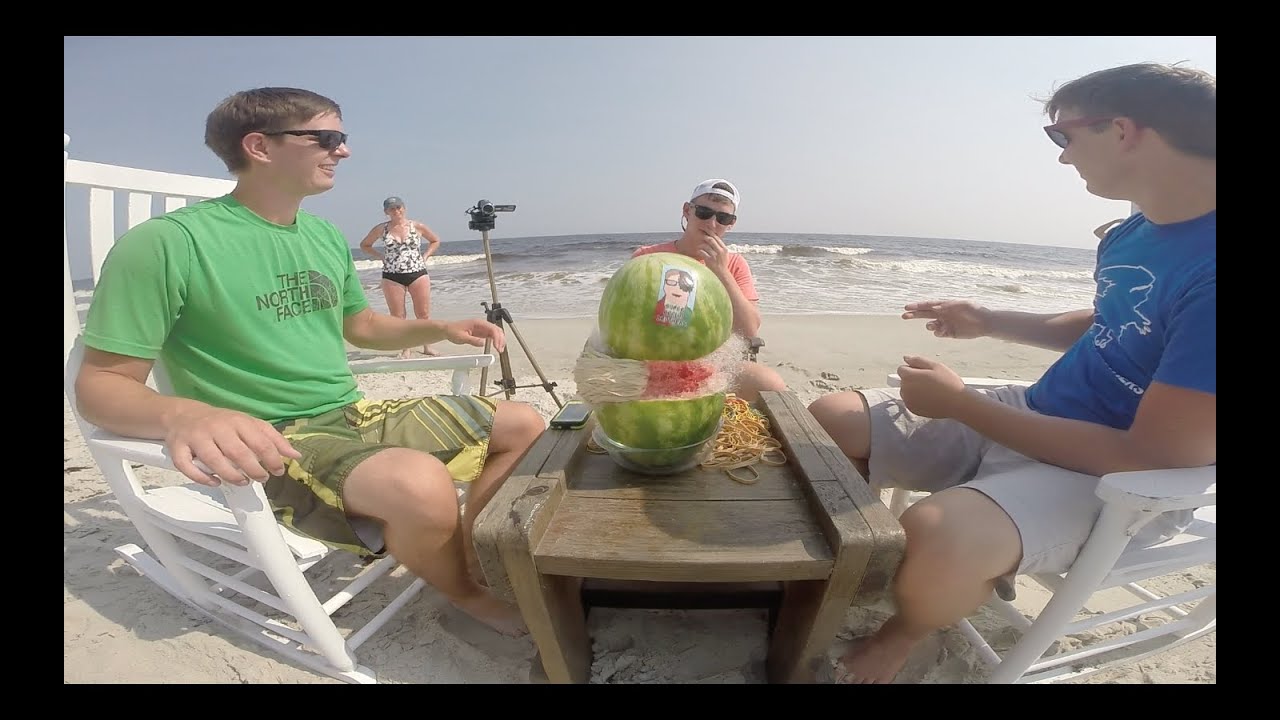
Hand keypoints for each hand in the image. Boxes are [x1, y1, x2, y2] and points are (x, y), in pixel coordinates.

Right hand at [165, 406, 300, 487]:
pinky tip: (215, 482)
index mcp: (238, 421)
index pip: (260, 441)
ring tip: (242, 482)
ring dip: (230, 475)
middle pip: (238, 452)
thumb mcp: (250, 425)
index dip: (272, 459)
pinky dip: (201, 477)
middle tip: (261, 478)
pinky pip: (186, 465)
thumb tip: (296, 455)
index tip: (278, 471)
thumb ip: (273, 439)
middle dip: (253, 469)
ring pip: (213, 459)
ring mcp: (196, 437)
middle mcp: (217, 427)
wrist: (183, 414)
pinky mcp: (177, 447)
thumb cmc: (222, 423)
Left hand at [445, 318, 505, 351]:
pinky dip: (496, 341)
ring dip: (500, 340)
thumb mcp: (461, 337)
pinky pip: (492, 336)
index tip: (497, 346)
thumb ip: (472, 340)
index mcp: (478, 323)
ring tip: (500, 349)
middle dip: (501, 339)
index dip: (497, 338)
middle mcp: (482, 324)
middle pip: (497, 330)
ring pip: (496, 333)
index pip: (492, 329)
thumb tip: (482, 343)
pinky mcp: (482, 333)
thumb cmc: (453, 330)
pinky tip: (496, 346)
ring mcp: (482, 328)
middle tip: (500, 349)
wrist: (448, 330)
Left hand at [696, 231, 731, 274]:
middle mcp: (721, 251)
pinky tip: (699, 251)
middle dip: (704, 234)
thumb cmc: (722, 264)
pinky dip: (699, 251)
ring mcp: (715, 256)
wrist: (722, 274)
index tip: (705, 227)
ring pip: (706, 245)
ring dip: (701, 244)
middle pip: (711, 239)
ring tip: (699, 245)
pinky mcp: (710, 261)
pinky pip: (702, 253)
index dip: (710, 231)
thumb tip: (714, 238)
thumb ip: (720, 247)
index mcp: (724, 249)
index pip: (717, 237)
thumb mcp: (724, 254)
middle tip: (699, 231)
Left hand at [896, 355, 967, 418]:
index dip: (913, 369)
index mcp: (908, 376)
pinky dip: (916, 399)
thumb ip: (917, 361)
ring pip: (906, 391)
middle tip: (930, 381)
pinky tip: (929, 399)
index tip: (926, 373)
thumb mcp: (935, 366)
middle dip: (913, 379)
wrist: (957, 403)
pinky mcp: (912, 409)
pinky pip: (910, 401)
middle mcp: (905, 389)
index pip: (901, 369)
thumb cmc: (948, 382)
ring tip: (931, 391)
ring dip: (913, 389)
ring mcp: (908, 401)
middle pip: (904, 380)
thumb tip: (905, 358)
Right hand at [902, 299, 990, 339]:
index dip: (917, 306)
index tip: (907, 307)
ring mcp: (945, 323)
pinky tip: (942, 331)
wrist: (985, 322)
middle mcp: (943, 314)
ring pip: (931, 325)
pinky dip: (938, 333)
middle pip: (925, 314)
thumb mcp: (959, 305)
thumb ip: (946, 306)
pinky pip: (939, 334)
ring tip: (933, 326)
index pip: (928, 305)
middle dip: (914, 315)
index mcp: (945, 305)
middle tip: (904, 316)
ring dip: (930, 326)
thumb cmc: (973, 310)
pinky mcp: (949, 333)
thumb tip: (933, 307)